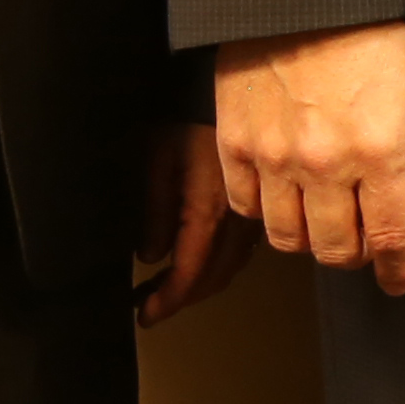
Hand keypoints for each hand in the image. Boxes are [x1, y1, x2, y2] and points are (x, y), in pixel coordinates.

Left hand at [138, 119, 260, 324]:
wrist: (237, 87)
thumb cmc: (189, 117)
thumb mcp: (158, 160)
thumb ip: (154, 211)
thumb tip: (150, 255)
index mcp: (209, 211)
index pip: (189, 274)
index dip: (167, 300)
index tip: (145, 315)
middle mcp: (238, 221)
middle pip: (213, 278)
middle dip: (181, 298)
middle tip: (149, 305)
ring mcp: (253, 214)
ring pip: (230, 267)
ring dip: (200, 284)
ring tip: (168, 286)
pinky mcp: (259, 204)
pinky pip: (242, 249)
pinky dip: (218, 265)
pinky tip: (199, 259)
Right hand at [218, 20, 404, 293]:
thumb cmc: (365, 32)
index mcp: (380, 152)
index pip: (389, 238)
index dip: (397, 269)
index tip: (398, 279)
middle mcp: (326, 164)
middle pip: (335, 250)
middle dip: (354, 253)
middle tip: (359, 235)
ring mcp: (275, 158)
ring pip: (287, 238)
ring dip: (308, 236)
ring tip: (319, 212)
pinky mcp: (236, 144)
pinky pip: (247, 206)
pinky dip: (265, 208)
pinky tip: (281, 189)